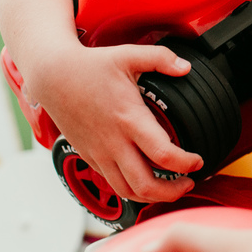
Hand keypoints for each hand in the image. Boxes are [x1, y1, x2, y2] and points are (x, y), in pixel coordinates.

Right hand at [26, 42, 202, 202]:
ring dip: (153, 197)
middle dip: (173, 191)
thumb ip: (161, 58)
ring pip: (127, 191)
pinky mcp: (89, 157)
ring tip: (172, 189)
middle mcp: (113, 142)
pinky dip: (133, 190)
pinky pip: (112, 184)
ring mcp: (99, 153)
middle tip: (190, 183)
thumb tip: (186, 67)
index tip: (198, 160)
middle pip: (145, 185)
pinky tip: (146, 181)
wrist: (52, 76)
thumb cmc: (89, 66)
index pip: (162, 154)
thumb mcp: (129, 55)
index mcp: (128, 118)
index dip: (186, 163)